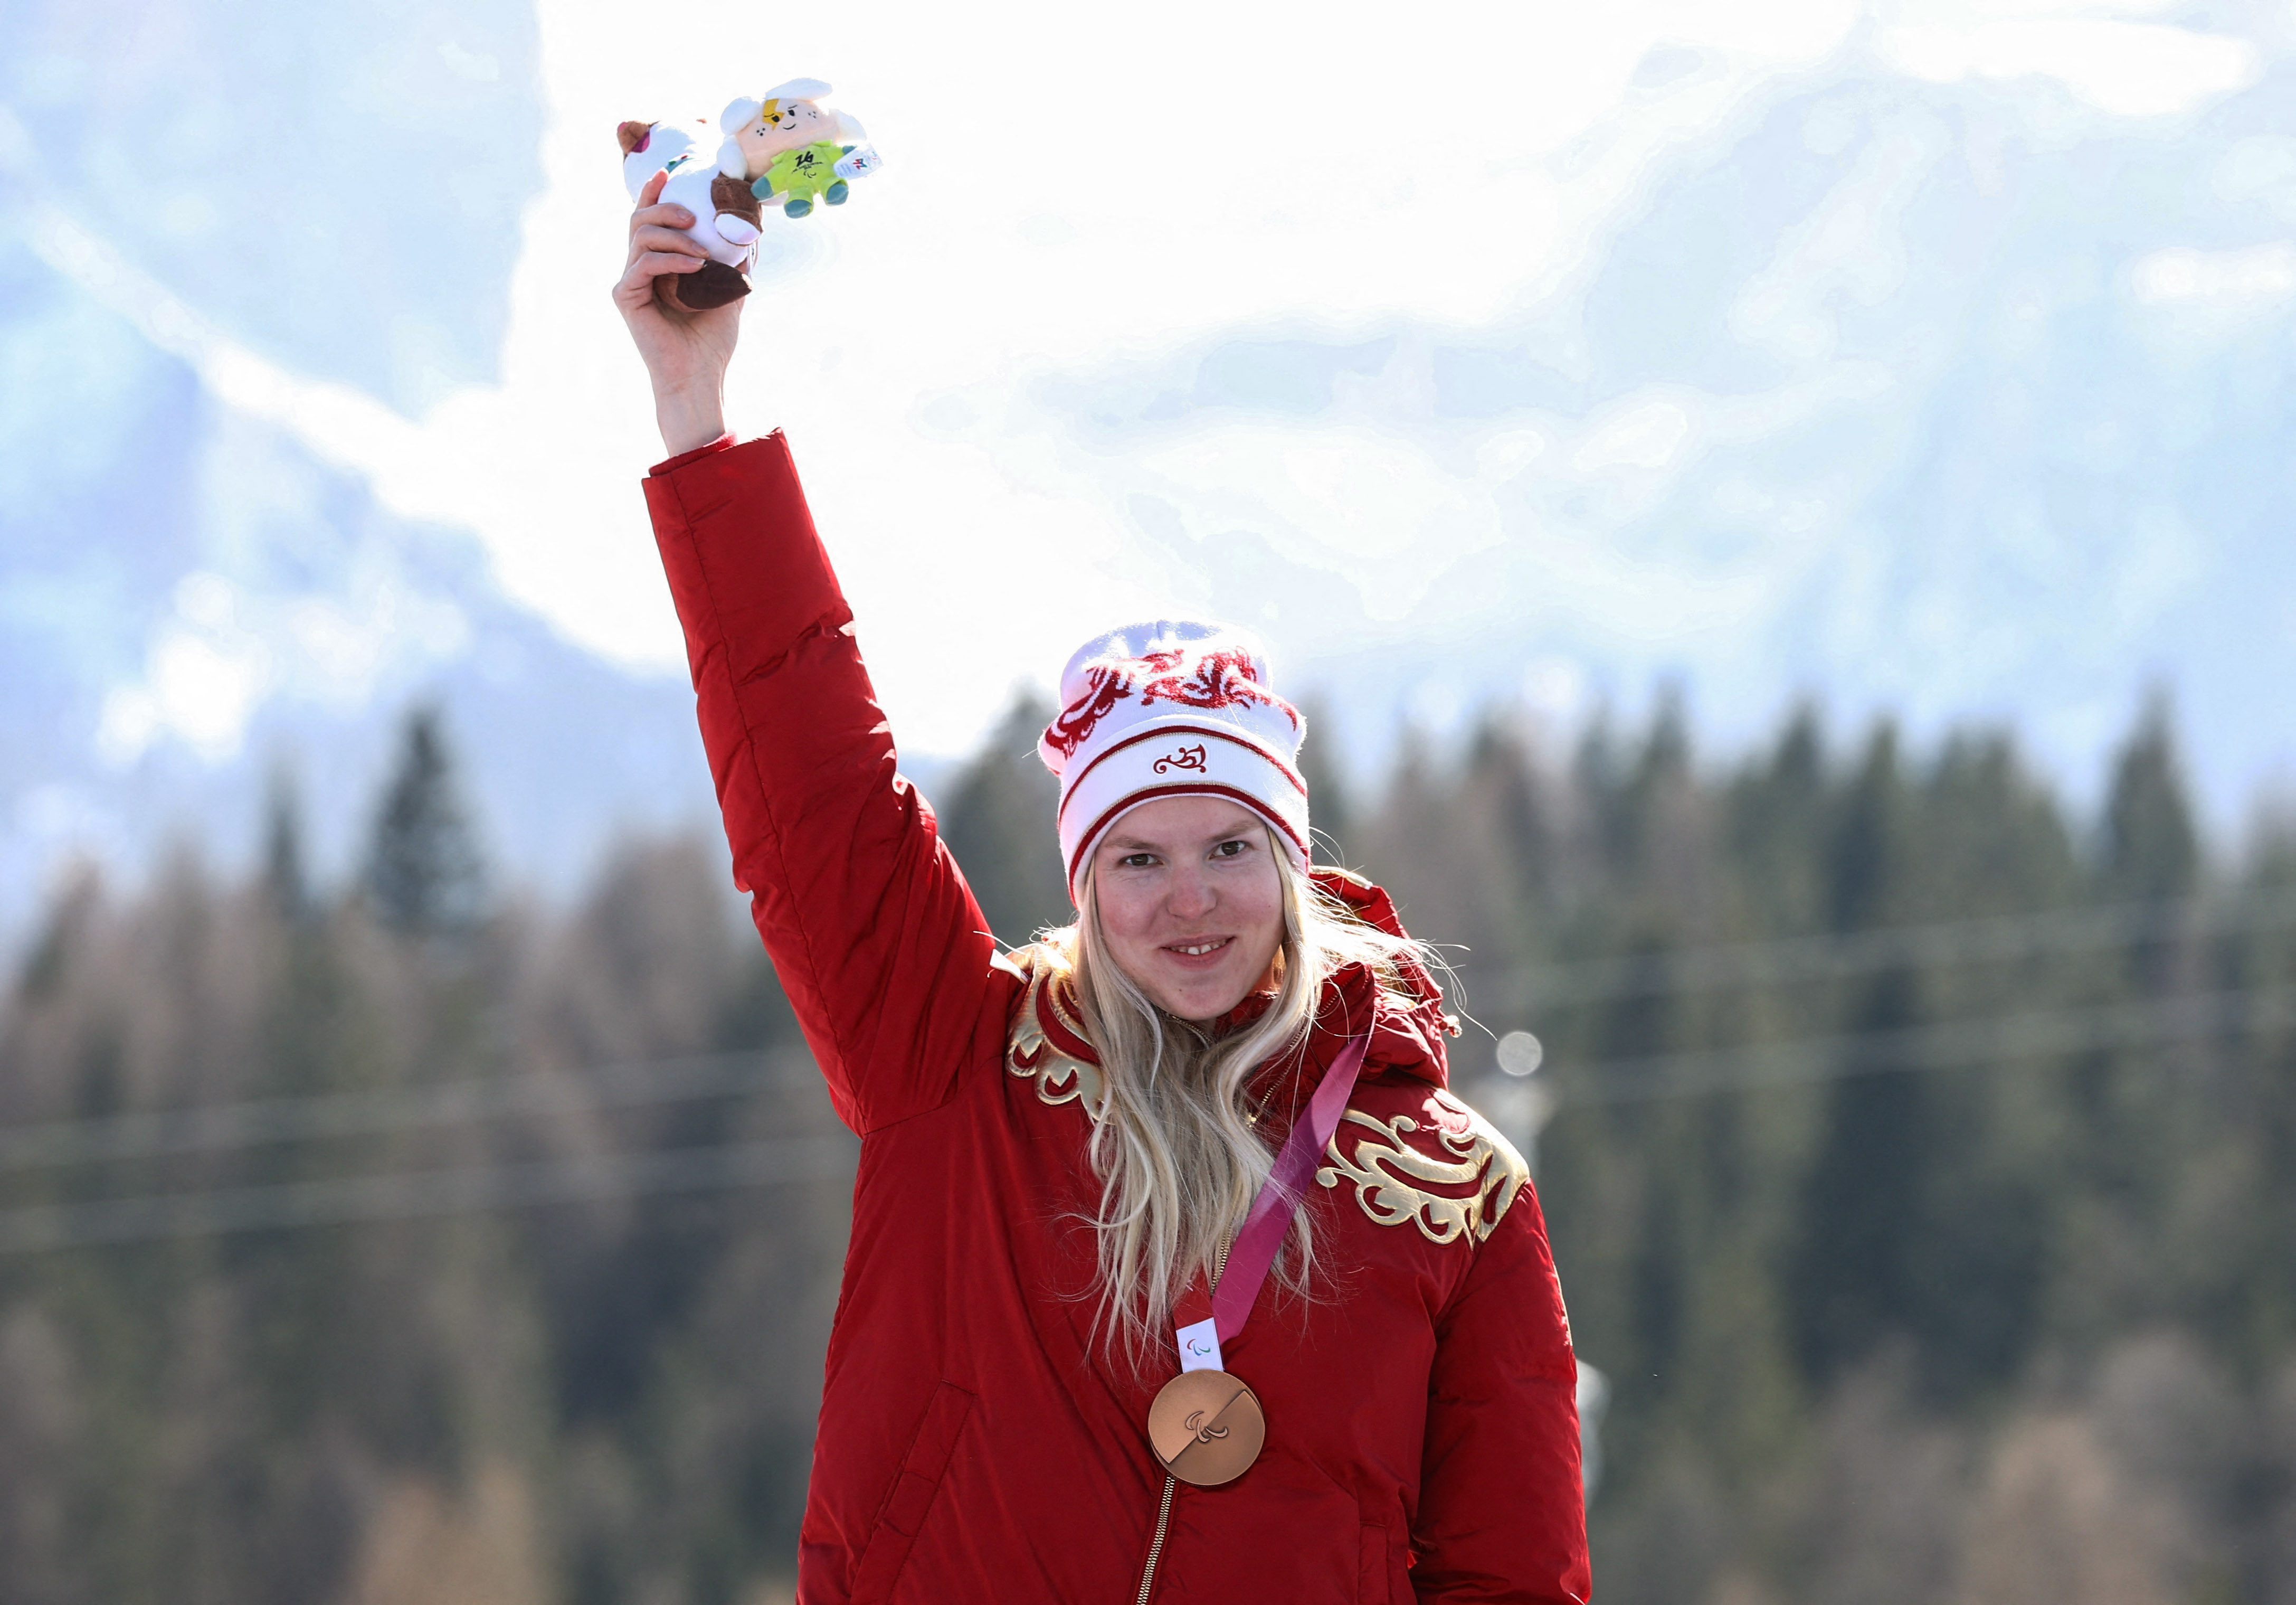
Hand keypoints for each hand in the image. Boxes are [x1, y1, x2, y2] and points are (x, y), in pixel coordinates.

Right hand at [614, 171, 744, 455]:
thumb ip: (734, 262)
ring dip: (673, 235)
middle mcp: (639, 269)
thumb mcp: (730, 291)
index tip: (670, 172)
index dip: (654, 192)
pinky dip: (671, 259)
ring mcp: (630, 282)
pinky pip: (644, 264)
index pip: (650, 220)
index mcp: (658, 265)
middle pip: (639, 219)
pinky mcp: (626, 297)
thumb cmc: (711, 340)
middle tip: (691, 213)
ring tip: (701, 249)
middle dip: (664, 207)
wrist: (699, 377)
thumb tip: (752, 231)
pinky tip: (696, 265)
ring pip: (640, 236)